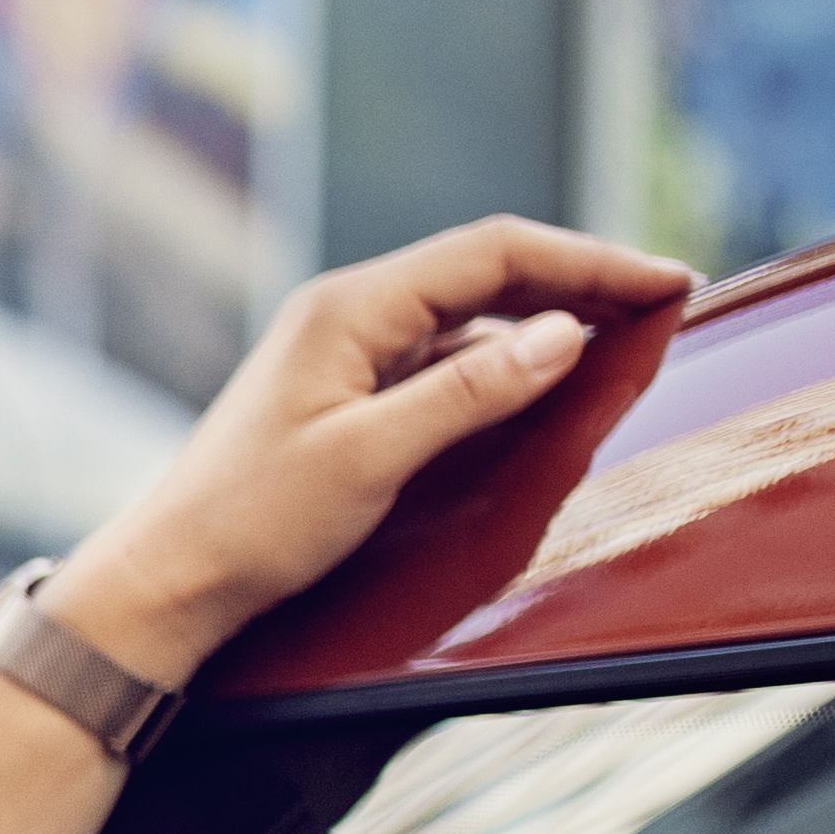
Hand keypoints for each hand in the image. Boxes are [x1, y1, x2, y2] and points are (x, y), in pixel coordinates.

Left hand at [47, 214, 692, 684]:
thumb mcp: (370, 458)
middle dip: (580, 281)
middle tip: (665, 300)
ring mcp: (346, 353)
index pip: (494, 254)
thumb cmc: (250, 523)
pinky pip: (444, 361)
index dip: (589, 260)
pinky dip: (504, 364)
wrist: (168, 580)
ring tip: (623, 336)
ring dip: (546, 322)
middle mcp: (348, 314)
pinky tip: (543, 384)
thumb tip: (563, 335)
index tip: (666, 280)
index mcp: (349, 308)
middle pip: (488, 273)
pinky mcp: (348, 395)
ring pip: (470, 318)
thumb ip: (470, 393)